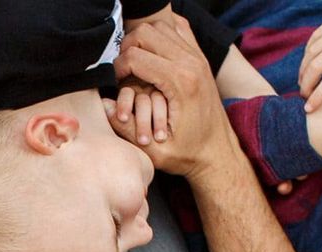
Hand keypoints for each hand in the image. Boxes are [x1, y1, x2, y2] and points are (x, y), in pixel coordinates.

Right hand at [115, 18, 227, 175]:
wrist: (218, 152)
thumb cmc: (188, 154)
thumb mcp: (154, 151)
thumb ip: (126, 128)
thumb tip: (103, 104)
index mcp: (180, 83)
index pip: (135, 56)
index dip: (117, 67)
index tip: (114, 82)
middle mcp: (192, 63)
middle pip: (146, 32)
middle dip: (127, 48)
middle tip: (122, 69)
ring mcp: (199, 57)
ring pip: (160, 26)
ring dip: (143, 40)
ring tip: (135, 61)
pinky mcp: (201, 57)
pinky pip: (178, 29)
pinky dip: (161, 35)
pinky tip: (153, 54)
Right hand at [298, 0, 321, 112]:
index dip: (317, 97)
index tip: (308, 109)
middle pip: (314, 67)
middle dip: (305, 84)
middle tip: (303, 95)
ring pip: (310, 52)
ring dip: (303, 69)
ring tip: (303, 81)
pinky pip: (314, 38)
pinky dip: (307, 52)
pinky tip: (308, 63)